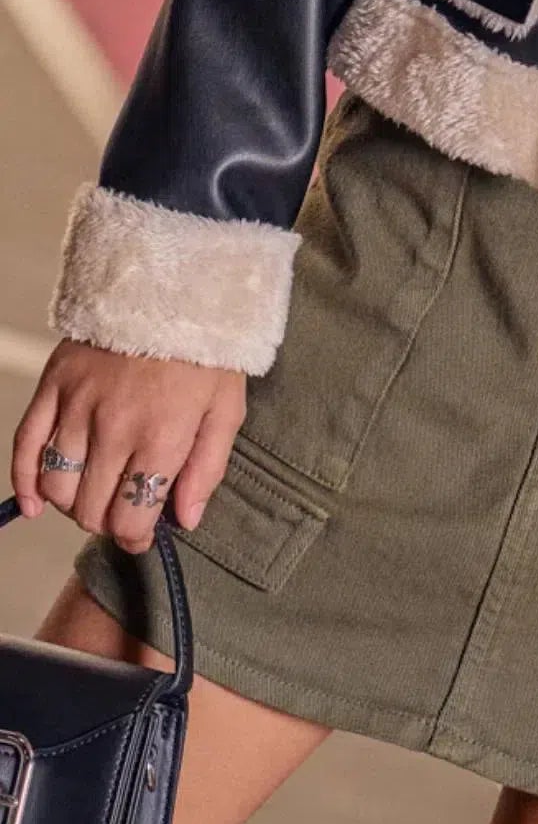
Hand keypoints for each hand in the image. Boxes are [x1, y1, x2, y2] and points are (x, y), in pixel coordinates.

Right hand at [10, 339, 247, 552]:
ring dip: (72, 503)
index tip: (141, 534)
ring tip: (93, 494)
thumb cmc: (207, 350)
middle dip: (106, 521)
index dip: (134, 538)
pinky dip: (24, 483)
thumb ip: (207, 468)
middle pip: (89, 507)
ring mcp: (77, 406)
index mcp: (162, 435)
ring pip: (56, 485)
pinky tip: (34, 505)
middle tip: (121, 510)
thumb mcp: (227, 408)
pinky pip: (25, 446)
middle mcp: (114, 427)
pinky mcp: (53, 386)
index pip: (131, 516)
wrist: (174, 285)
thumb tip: (185, 521)